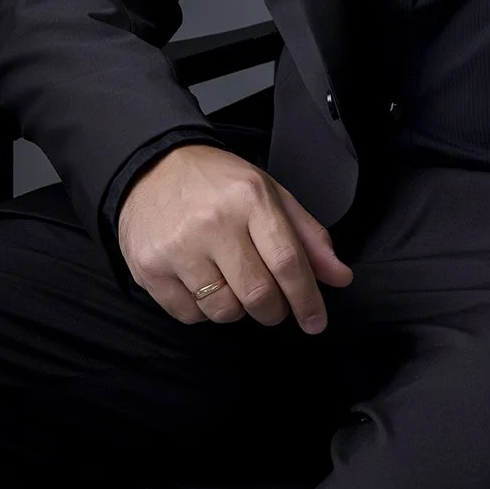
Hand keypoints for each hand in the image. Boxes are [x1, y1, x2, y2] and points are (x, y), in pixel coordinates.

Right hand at [117, 142, 353, 331]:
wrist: (153, 166)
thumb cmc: (218, 183)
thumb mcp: (270, 194)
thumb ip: (308, 237)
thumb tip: (340, 278)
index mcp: (250, 199)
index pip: (288, 263)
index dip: (306, 300)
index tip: (315, 322)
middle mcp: (213, 223)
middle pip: (258, 294)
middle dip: (273, 310)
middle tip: (271, 304)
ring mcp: (177, 247)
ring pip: (223, 310)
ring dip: (236, 309)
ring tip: (231, 283)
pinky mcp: (149, 267)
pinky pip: (189, 314)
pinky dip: (202, 310)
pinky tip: (202, 282)